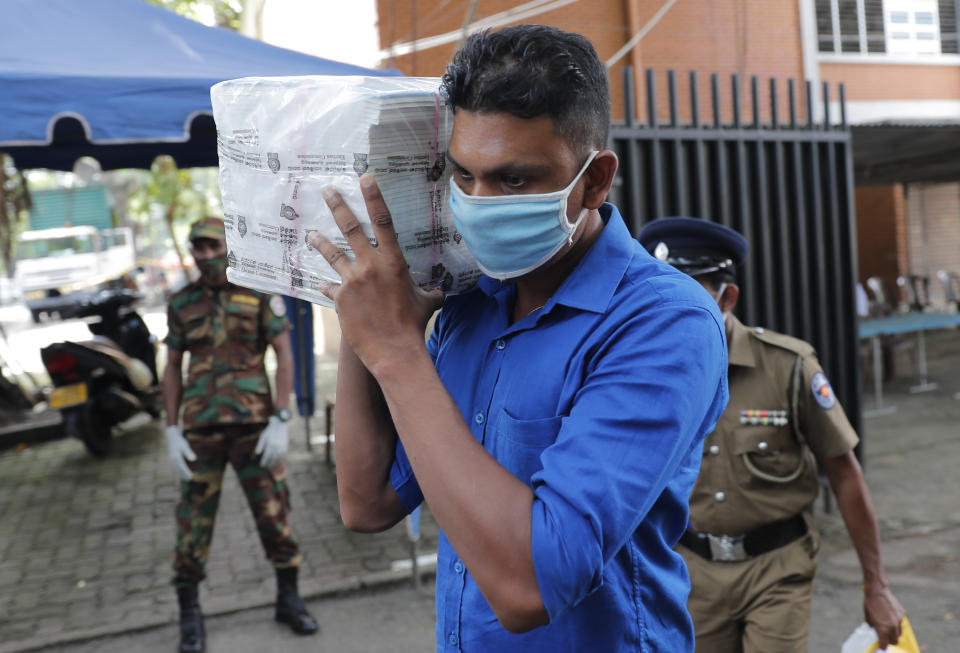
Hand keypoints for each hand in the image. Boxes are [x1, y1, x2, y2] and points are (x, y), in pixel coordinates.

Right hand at [164, 425, 195, 480]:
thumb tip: (194, 459)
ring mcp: (172, 459)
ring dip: (181, 474)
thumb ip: (189, 453)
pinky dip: (178, 471)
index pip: (182, 467)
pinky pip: (175, 467)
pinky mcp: (172, 459)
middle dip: (184, 475)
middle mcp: (173, 459)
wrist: (171, 437)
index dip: (187, 472)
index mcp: (176, 457)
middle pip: (179, 470)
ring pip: (176, 469)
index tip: (191, 477)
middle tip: (190, 479)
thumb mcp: (185, 446)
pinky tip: (182, 473)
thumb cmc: (180, 441)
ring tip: (186, 479)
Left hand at [255, 416, 288, 467]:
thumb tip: (257, 453)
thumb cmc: (269, 431)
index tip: (261, 465)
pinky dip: (280, 459)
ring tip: (271, 466)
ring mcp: (282, 447)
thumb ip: (260, 445)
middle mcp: (277, 447)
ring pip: (278, 458)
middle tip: (266, 467)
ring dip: (275, 463)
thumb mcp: (263, 437)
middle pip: (273, 459)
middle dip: (269, 464)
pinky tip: (277, 461)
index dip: (264, 462)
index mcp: (270, 445)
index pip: (267, 456)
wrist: (280, 425)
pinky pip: (283, 455)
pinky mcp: (286, 447)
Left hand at [308, 175, 443, 372]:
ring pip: (332, 254)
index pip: (384, 221)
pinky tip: (321, 286)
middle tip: (327, 191)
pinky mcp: (340, 299)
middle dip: (338, 206)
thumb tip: (440, 292)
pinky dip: (327, 287)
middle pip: (351, 228)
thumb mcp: (427, 303)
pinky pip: (330, 288)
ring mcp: (352, 281)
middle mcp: (370, 266)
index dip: (374, 197)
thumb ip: (431, 292)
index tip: (365, 178)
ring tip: (311, 234)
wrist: (394, 350)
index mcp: (393, 262)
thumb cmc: (413, 325)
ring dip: (321, 242)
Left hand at [864, 584, 904, 648]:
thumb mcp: (868, 619)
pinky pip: (901, 623)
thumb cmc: (870, 605)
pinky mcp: (902, 615)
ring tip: (888, 628)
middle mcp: (892, 627)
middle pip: (894, 641)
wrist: (877, 591)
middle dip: (889, 641)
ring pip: (899, 633)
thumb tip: (876, 633)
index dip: (882, 646)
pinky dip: (896, 623)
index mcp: (883, 629)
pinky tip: (890, 617)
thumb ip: (874, 628)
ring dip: (894, 633)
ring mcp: (899, 621)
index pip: (884, 645)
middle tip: (884, 637)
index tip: (880, 645)